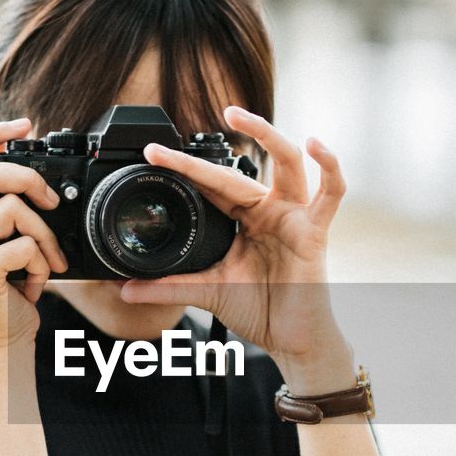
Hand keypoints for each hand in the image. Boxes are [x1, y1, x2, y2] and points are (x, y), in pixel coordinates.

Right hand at [0, 117, 68, 358]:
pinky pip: (24, 245)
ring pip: (12, 209)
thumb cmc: (4, 294)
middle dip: (27, 179)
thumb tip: (24, 167)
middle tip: (51, 201)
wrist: (0, 345)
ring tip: (46, 261)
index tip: (22, 124)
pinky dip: (43, 262)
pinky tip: (35, 283)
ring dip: (44, 235)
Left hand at [120, 105, 354, 388]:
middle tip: (165, 144)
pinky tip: (316, 144)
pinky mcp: (315, 231)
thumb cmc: (260, 310)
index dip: (182, 169)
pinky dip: (329, 167)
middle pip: (237, 170)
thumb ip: (168, 287)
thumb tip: (124, 290)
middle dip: (200, 157)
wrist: (291, 340)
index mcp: (244, 218)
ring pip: (287, 162)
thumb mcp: (206, 292)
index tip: (150, 155)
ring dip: (265, 133)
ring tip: (237, 115)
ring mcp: (294, 216)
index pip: (210, 184)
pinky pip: (331, 193)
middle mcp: (269, 210)